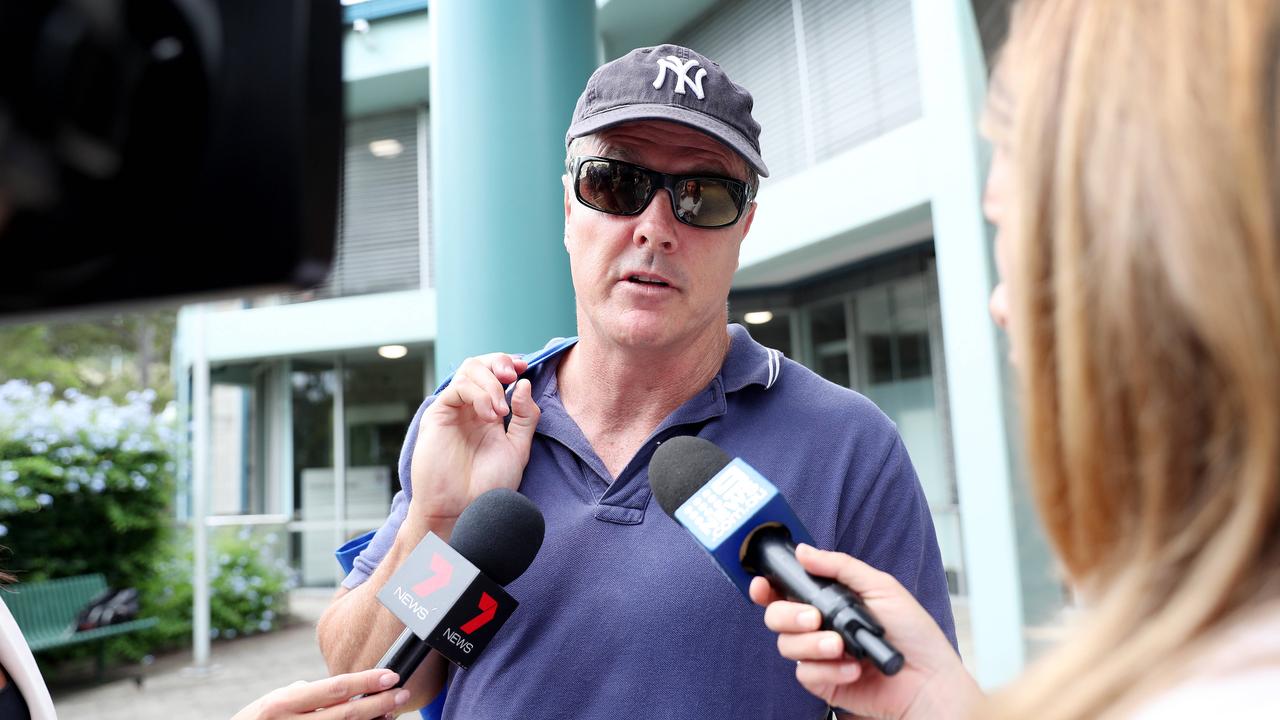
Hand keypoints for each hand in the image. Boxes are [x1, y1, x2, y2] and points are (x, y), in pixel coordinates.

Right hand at [231, 669, 409, 719]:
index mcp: (284, 703)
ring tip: (392, 712)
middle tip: (402, 693)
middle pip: (347, 713)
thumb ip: (305, 693)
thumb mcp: (274, 700)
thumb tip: (341, 688)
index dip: (366, 682)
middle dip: (379, 703)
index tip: (391, 676)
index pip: (334, 688)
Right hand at [408, 353, 540, 522]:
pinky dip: (478, 395)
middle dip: (498, 362)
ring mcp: (453, 410)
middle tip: (512, 376)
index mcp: (488, 412)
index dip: (508, 364)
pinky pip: (456, 389)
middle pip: (479, 365)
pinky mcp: (438, 416)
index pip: (495, 374)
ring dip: (490, 383)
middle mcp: (470, 407)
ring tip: (502, 410)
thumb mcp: (518, 448)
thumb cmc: (489, 485)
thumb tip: (524, 384)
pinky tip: (490, 415)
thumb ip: (525, 417)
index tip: (523, 368)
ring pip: (468, 371)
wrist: (465, 510)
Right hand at [749, 544, 980, 719]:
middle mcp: (820, 626)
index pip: (787, 591)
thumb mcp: (880, 587)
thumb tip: (804, 551)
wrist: (928, 680)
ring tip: (840, 646)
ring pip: (787, 645)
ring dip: (812, 644)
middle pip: (777, 617)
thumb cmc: (913, 633)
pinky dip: (829, 670)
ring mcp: (820, 654)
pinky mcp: (824, 682)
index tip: (763, 585)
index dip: (767, 587)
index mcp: (830, 600)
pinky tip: (853, 669)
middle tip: (814, 618)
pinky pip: (805, 673)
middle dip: (789, 616)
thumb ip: (839, 567)